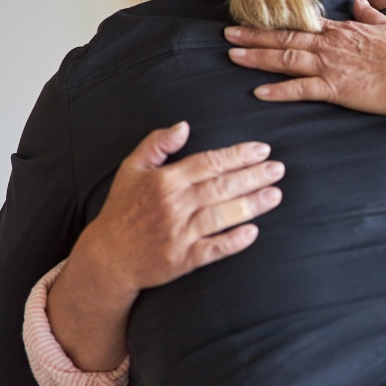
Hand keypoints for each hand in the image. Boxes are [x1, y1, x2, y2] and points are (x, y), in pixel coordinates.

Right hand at [67, 122, 283, 300]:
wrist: (107, 258)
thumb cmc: (122, 209)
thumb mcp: (131, 170)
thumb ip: (156, 144)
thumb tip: (183, 125)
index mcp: (164, 181)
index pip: (208, 163)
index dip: (238, 155)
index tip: (263, 150)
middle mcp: (173, 205)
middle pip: (221, 187)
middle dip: (253, 176)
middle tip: (279, 169)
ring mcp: (178, 233)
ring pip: (220, 216)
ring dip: (250, 205)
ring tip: (276, 195)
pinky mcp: (181, 260)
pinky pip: (212, 249)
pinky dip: (232, 242)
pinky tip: (253, 233)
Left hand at [225, 0, 385, 115]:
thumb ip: (370, 15)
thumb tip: (359, 3)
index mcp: (343, 31)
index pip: (303, 25)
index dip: (276, 23)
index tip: (256, 19)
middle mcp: (331, 45)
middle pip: (285, 38)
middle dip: (254, 36)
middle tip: (228, 34)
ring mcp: (331, 66)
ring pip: (286, 59)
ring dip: (257, 57)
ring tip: (233, 56)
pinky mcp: (335, 88)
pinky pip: (301, 89)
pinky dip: (279, 91)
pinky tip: (259, 92)